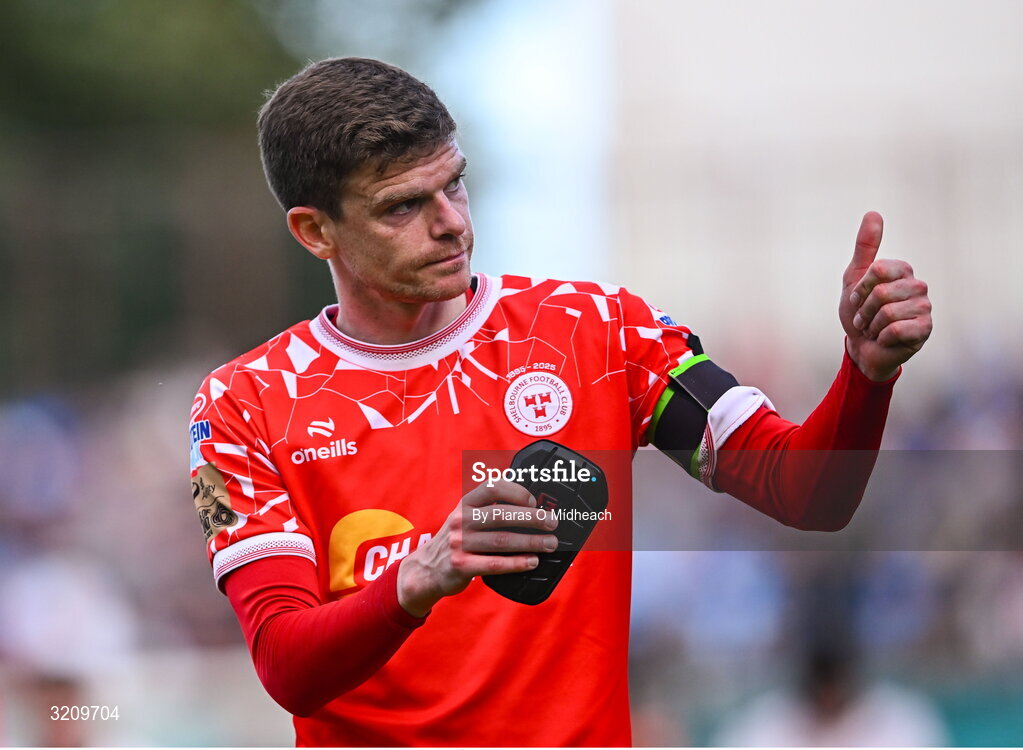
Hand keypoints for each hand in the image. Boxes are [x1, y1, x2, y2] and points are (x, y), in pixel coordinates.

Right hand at [396, 480, 558, 615]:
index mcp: (465, 503)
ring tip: (550, 544)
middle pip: (502, 515)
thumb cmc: (458, 540)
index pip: (493, 487)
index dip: (516, 491)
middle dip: (532, 518)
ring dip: (530, 542)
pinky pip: (494, 564)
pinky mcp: (461, 565)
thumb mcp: (466, 516)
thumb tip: (533, 506)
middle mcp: (460, 520)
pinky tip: (532, 562)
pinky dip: (516, 563)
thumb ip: (490, 509)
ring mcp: (459, 543)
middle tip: (552, 523)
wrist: (427, 569)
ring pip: (501, 540)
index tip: (535, 501)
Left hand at [840, 212, 931, 380]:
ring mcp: (924, 307)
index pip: (878, 269)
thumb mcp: (854, 277)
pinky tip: (886, 339)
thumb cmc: (858, 312)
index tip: (859, 297)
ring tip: (874, 329)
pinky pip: (896, 329)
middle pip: (881, 293)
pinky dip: (882, 338)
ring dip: (871, 325)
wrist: (862, 347)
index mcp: (902, 270)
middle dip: (864, 310)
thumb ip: (865, 246)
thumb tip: (873, 213)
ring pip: (887, 312)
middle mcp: (918, 285)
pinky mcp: (925, 329)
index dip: (860, 288)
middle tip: (865, 318)